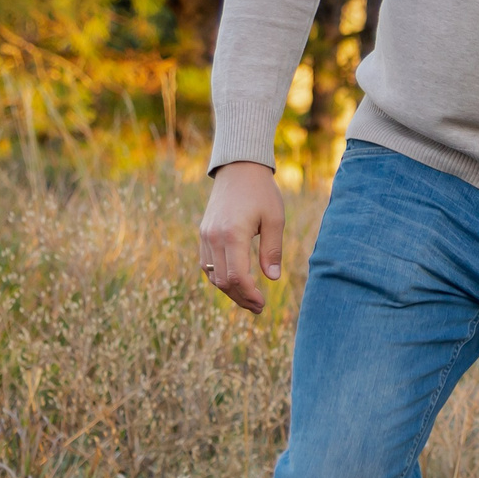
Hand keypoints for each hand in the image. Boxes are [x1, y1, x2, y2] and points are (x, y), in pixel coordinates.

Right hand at [199, 162, 285, 313]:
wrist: (238, 169)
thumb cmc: (262, 192)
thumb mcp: (275, 219)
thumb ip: (273, 250)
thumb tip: (272, 279)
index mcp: (232, 234)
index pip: (236, 276)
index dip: (249, 294)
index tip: (263, 304)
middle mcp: (214, 237)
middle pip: (222, 281)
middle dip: (240, 298)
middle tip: (259, 307)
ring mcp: (205, 236)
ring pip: (212, 275)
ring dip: (230, 290)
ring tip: (250, 299)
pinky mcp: (203, 234)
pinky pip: (207, 264)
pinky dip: (220, 277)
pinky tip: (236, 282)